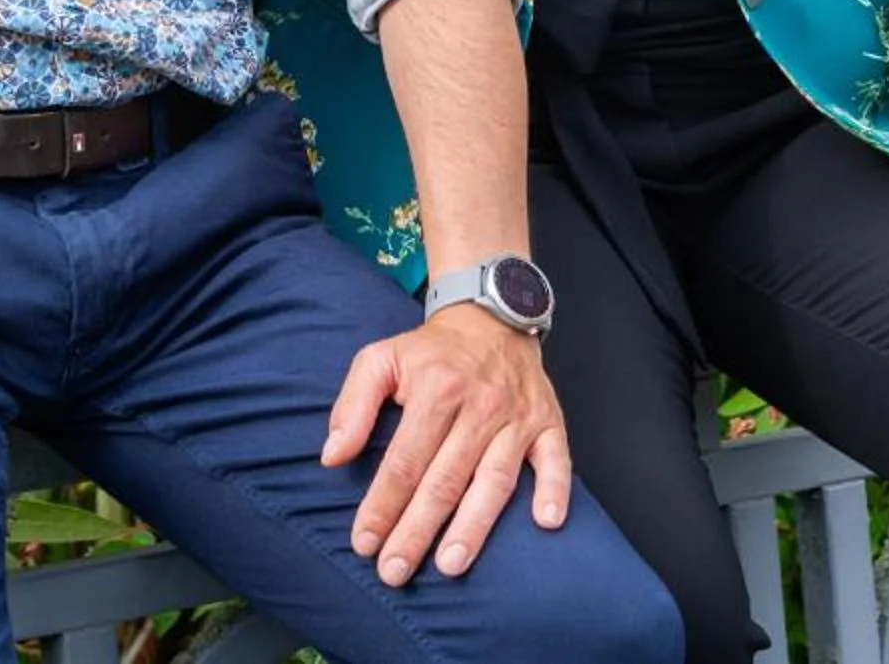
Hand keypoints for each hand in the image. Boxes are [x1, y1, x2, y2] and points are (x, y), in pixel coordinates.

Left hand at [323, 306, 572, 584]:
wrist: (493, 316)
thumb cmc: (432, 351)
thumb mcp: (380, 358)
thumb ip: (353, 405)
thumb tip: (332, 455)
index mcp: (437, 389)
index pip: (405, 460)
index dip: (382, 505)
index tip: (363, 543)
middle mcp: (480, 405)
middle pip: (445, 480)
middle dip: (417, 531)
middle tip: (394, 571)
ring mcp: (517, 417)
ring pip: (494, 480)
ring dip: (473, 526)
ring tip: (451, 565)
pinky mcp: (548, 422)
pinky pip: (556, 459)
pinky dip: (555, 490)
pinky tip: (547, 522)